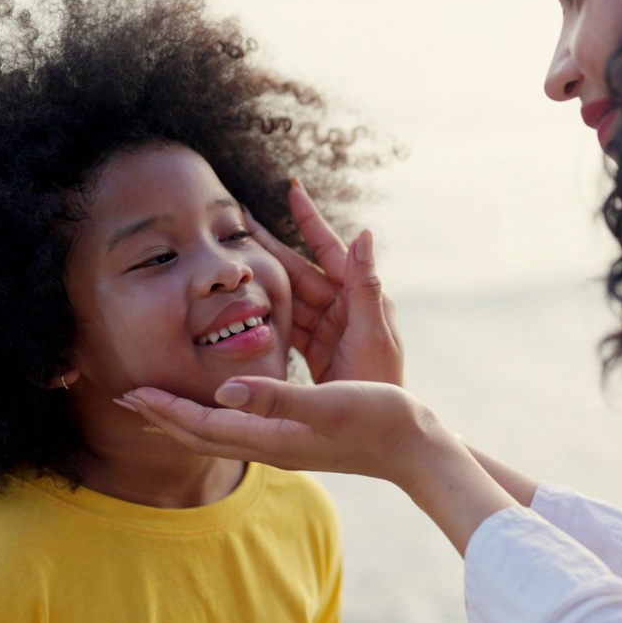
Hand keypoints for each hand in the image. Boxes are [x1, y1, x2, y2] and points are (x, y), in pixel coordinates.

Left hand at [119, 378, 518, 555]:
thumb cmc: (377, 417)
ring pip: (221, 434)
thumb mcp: (328, 401)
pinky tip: (220, 408)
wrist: (414, 445)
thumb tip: (223, 391)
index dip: (167, 408)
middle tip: (127, 398)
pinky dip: (216, 418)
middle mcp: (272, 445)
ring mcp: (285, 445)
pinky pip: (241, 431)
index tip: (132, 392)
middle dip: (164, 416)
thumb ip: (276, 396)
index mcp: (273, 437)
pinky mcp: (297, 438)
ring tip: (160, 406)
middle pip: (204, 435)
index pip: (205, 425)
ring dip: (185, 419)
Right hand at [247, 182, 401, 384]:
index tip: (291, 188)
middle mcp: (344, 307)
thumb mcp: (374, 336)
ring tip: (234, 256)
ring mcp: (329, 329)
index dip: (308, 220)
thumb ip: (366, 288)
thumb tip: (364, 233)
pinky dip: (267, 314)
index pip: (328, 250)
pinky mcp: (318, 350)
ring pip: (291, 296)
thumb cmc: (385, 385)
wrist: (387, 434)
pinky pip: (289, 325)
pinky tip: (242, 304)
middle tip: (240, 218)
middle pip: (301, 270)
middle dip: (272, 244)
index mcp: (360, 297)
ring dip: (265, 277)